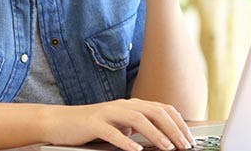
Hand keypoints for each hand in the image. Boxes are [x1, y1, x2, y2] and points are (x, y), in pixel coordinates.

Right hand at [40, 98, 194, 150]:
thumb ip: (138, 128)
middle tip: (185, 145)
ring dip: (156, 134)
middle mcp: (123, 105)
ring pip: (138, 119)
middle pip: (154, 112)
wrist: (60, 122)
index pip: (162, 109)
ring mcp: (108, 112)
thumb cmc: (92, 126)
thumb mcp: (120, 126)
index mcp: (132, 105)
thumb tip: (162, 139)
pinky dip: (126, 140)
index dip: (178, 123)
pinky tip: (136, 150)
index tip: (190, 138)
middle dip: (173, 129)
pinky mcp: (94, 123)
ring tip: (168, 148)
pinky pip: (112, 131)